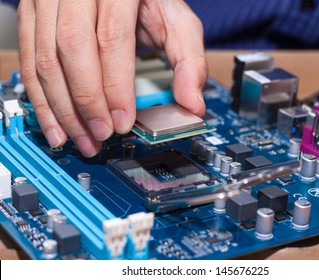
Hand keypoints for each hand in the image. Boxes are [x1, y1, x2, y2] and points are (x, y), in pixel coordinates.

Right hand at [18, 0, 206, 156]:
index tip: (122, 122)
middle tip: (101, 134)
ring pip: (46, 59)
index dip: (115, 86)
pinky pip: (30, 60)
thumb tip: (193, 103)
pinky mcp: (34, 14)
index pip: (112, 38)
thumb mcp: (175, 20)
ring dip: (62, 108)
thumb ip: (188, 59)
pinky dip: (41, 99)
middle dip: (86, 101)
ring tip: (80, 139)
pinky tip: (55, 125)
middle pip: (73, 48)